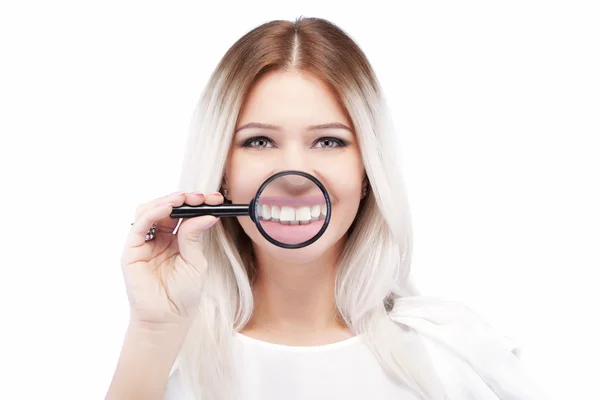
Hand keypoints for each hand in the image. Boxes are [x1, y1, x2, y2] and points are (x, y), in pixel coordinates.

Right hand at [120, 191, 222, 326]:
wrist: (168, 318)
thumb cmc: (183, 294)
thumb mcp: (195, 261)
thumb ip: (195, 237)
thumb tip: (208, 214)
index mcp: (177, 240)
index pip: (185, 214)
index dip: (198, 203)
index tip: (215, 199)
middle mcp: (160, 238)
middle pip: (168, 208)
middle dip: (185, 199)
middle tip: (201, 196)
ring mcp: (145, 243)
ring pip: (151, 210)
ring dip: (167, 201)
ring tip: (184, 199)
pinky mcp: (132, 250)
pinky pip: (141, 225)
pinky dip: (153, 213)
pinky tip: (168, 208)